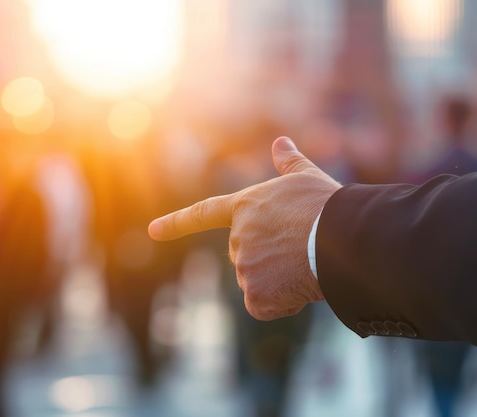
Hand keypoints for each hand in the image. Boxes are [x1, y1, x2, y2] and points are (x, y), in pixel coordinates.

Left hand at [148, 137, 341, 319]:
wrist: (343, 237)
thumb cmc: (326, 206)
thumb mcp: (307, 178)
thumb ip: (289, 163)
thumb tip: (281, 142)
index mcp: (244, 207)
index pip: (202, 214)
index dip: (176, 223)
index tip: (152, 230)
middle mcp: (237, 237)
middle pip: (246, 257)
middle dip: (269, 259)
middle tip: (300, 250)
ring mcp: (243, 266)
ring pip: (257, 282)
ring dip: (279, 280)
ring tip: (305, 264)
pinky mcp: (254, 293)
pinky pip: (264, 305)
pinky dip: (281, 303)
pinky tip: (300, 287)